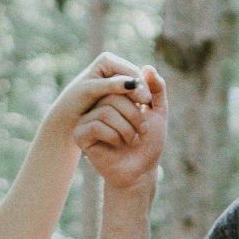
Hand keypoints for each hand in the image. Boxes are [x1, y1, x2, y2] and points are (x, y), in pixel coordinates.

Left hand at [46, 51, 152, 140]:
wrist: (68, 114)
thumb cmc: (75, 101)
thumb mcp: (91, 91)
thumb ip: (110, 86)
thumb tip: (131, 82)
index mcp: (107, 60)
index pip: (130, 70)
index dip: (140, 85)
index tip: (145, 100)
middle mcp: (114, 65)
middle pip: (135, 77)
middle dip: (142, 91)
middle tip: (149, 107)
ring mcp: (117, 77)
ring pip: (135, 87)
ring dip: (141, 98)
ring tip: (147, 111)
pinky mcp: (119, 89)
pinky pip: (132, 94)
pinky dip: (137, 103)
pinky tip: (141, 113)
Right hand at [77, 65, 165, 190]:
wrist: (140, 171)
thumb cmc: (148, 143)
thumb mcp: (158, 112)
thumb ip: (156, 89)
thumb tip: (147, 67)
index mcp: (114, 98)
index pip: (122, 83)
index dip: (136, 92)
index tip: (148, 107)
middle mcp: (99, 105)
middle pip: (113, 95)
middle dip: (134, 114)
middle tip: (142, 129)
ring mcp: (88, 120)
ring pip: (105, 111)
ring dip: (126, 128)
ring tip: (132, 139)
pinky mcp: (81, 135)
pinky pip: (95, 126)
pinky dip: (113, 136)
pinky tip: (118, 145)